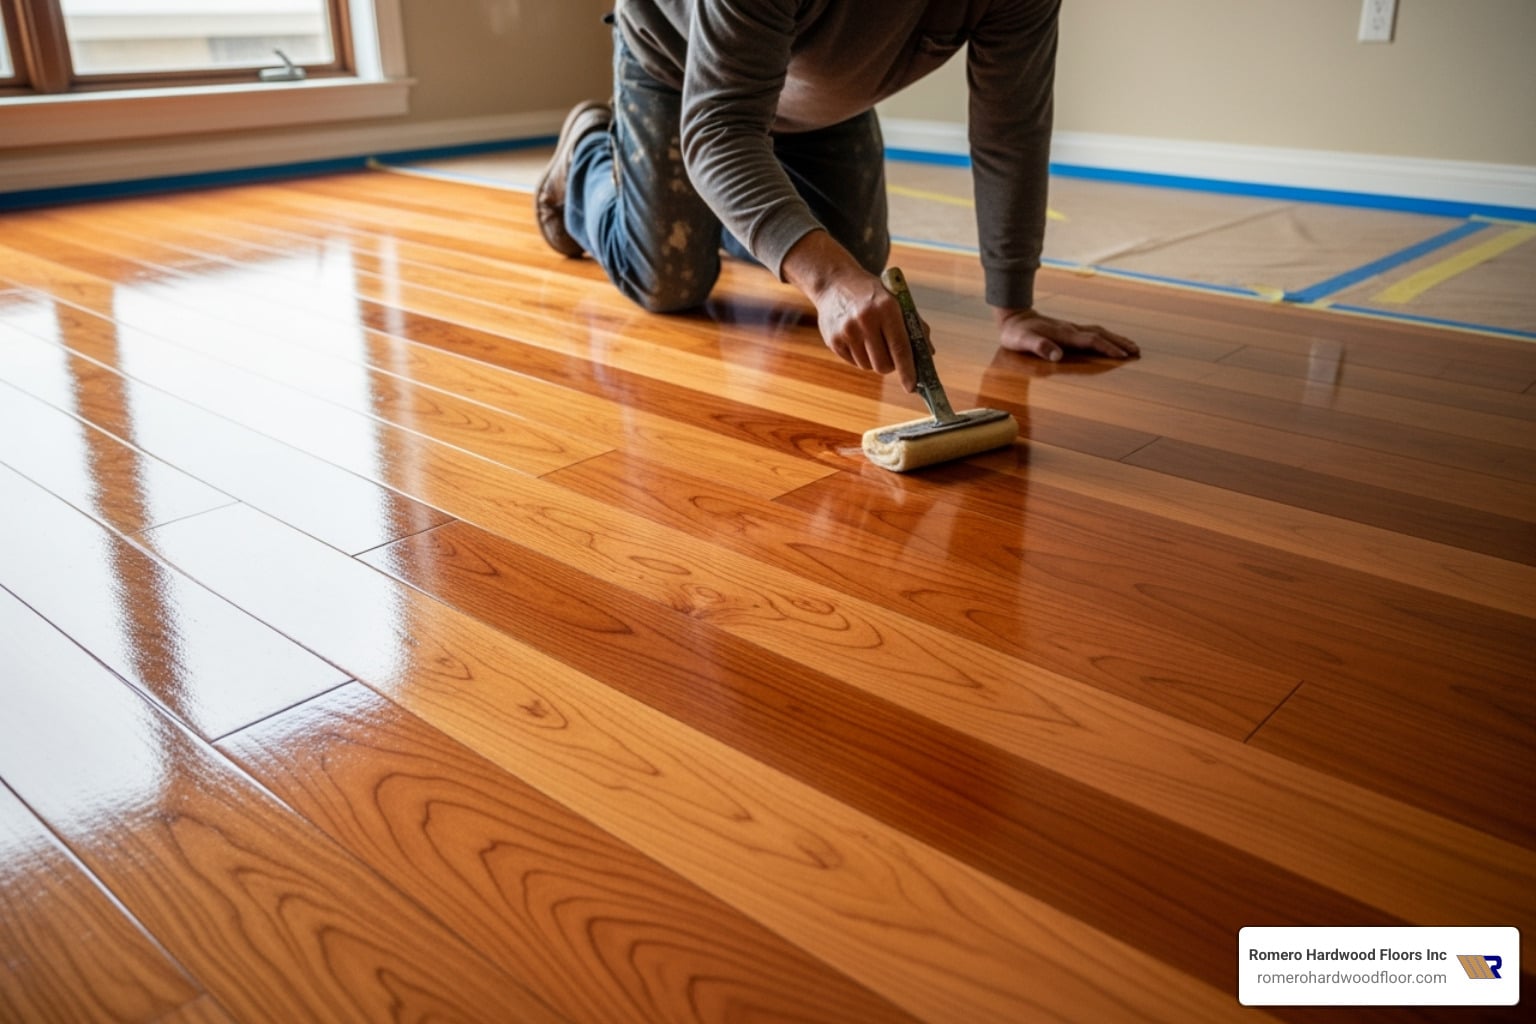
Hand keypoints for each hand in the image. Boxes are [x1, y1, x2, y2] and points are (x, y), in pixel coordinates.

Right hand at [782, 231, 918, 390]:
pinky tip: (857, 338)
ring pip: (867, 366)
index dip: (908, 370)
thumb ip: (913, 326)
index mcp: (886, 308)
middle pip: (883, 364)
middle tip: (891, 357)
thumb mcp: (895, 300)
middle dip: (891, 366)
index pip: (901, 348)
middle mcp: (865, 320)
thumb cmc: (872, 294)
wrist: (835, 282)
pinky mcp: (833, 339)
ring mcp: (847, 331)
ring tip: (871, 340)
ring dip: (874, 360)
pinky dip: (859, 356)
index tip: (912, 387)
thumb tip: (928, 353)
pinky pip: (853, 362)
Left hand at [994, 307, 1138, 361]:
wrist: (1013, 317)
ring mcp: (1071, 328)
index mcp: (1064, 334)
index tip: (1122, 356)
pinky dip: (1106, 337)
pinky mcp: (1069, 329)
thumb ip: (1039, 347)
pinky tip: (1111, 341)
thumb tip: (1058, 356)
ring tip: (1132, 346)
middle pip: (1101, 334)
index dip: (1107, 348)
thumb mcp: (1022, 342)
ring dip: (1116, 339)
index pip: (1091, 341)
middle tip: (1137, 351)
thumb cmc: (1016, 333)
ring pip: (1099, 332)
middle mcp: (1071, 329)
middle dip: (1119, 343)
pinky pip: (1093, 332)